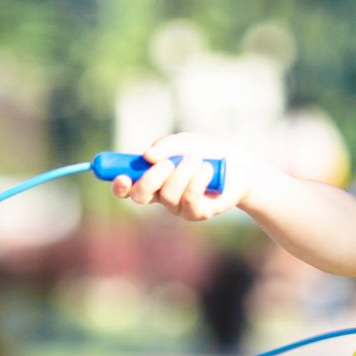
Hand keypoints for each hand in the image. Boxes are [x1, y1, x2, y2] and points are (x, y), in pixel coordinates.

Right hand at [111, 131, 257, 219]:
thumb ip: (166, 146)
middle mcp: (160, 195)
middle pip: (140, 196)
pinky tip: (207, 170)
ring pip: (168, 195)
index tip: (122, 177)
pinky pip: (190, 199)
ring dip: (182, 173)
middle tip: (167, 164)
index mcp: (150, 177)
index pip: (126, 187)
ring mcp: (177, 206)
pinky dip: (198, 180)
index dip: (119, 185)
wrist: (236, 165)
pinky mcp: (196, 213)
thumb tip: (148, 156)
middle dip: (150, 179)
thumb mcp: (184, 142)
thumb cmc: (205, 152)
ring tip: (196, 159)